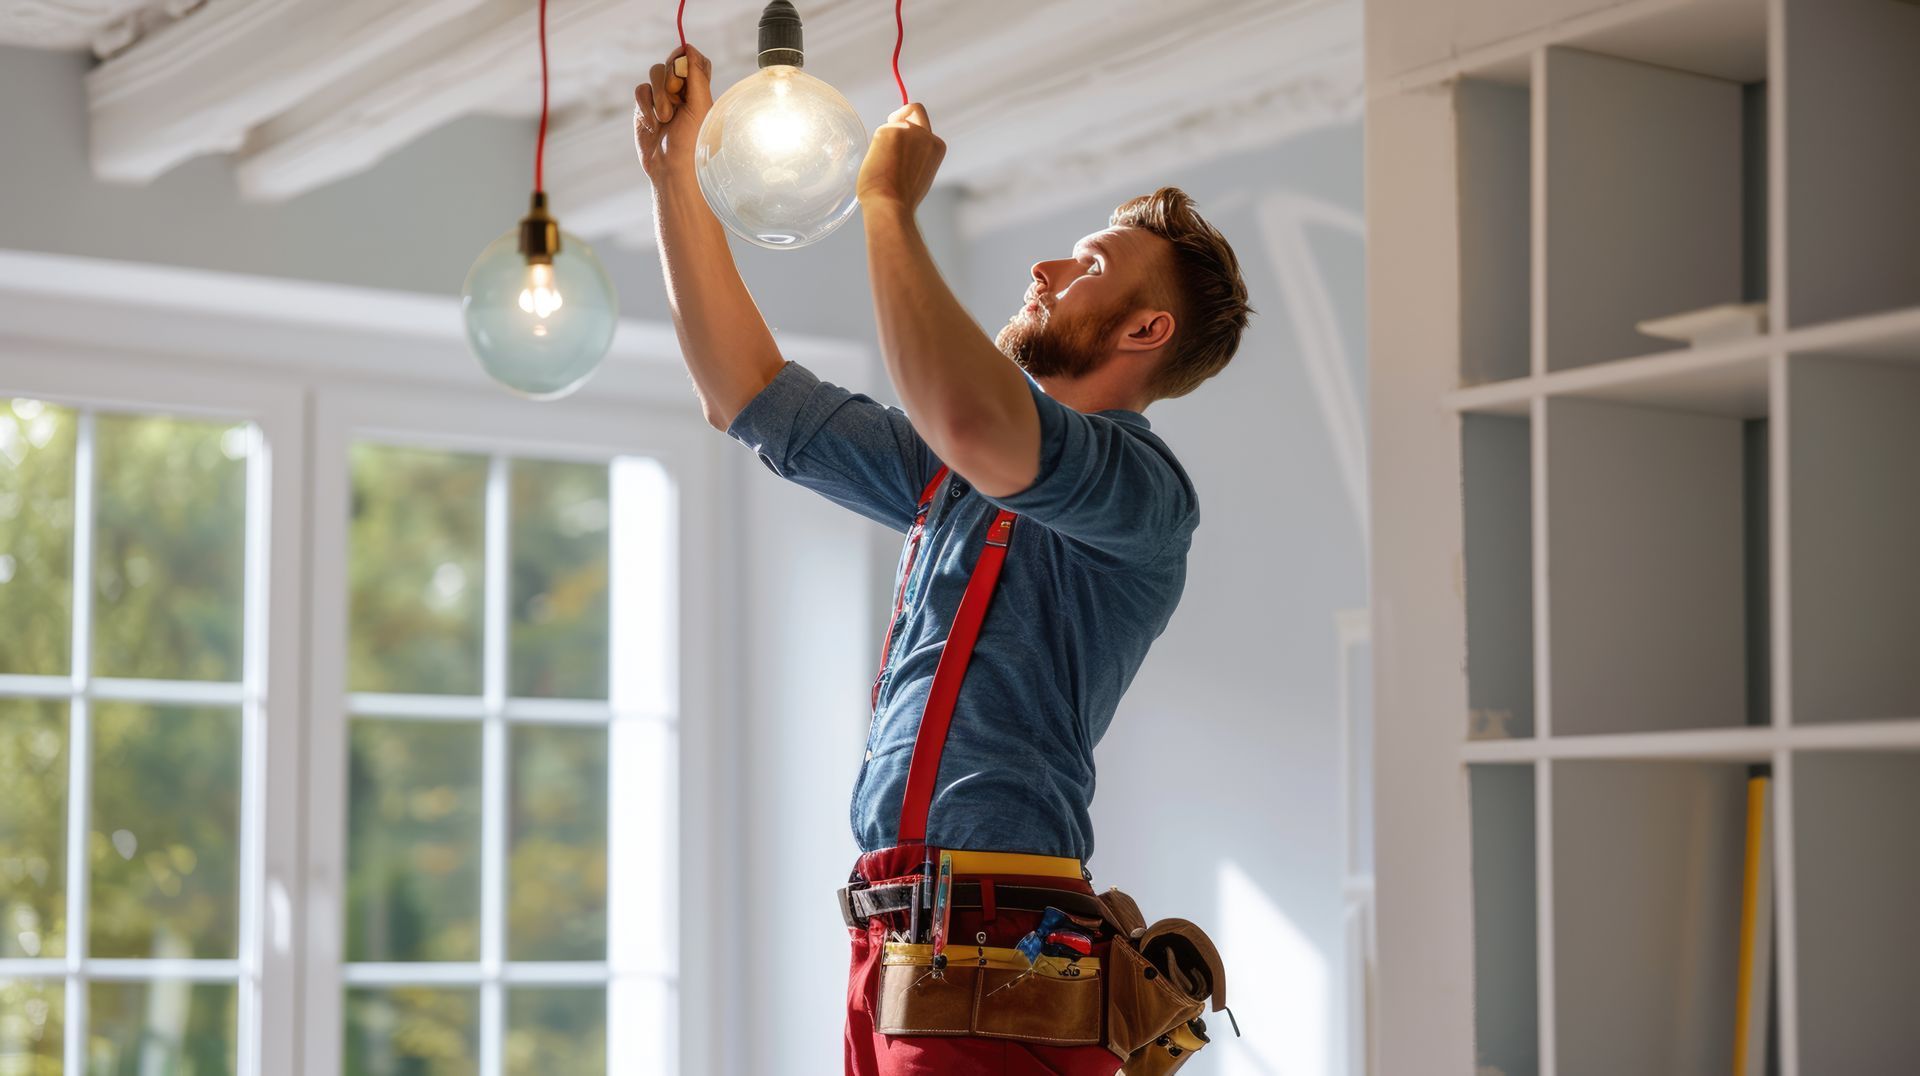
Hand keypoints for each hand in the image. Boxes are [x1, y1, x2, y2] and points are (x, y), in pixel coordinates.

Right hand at [634, 44, 713, 181]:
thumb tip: (689, 47)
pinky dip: (645, 106)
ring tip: (665, 119)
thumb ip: (696, 76)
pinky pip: (640, 91)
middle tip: (676, 96)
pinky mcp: (645, 109)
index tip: (683, 65)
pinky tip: (652, 124)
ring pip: (654, 74)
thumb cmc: (693, 142)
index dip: (687, 58)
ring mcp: (662, 99)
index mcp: (701, 92)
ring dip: (659, 95)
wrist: (672, 170)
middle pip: (672, 63)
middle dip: (671, 78)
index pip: (694, 61)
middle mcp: (682, 93)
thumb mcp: (700, 106)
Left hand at [857, 103, 945, 211]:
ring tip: (883, 165)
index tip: (902, 130)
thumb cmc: (901, 197)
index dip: (913, 124)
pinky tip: (878, 164)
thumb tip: (902, 150)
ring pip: (894, 121)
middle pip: (914, 110)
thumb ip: (916, 155)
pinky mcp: (891, 131)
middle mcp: (926, 134)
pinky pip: (879, 132)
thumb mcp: (919, 173)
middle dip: (900, 115)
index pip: (925, 125)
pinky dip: (876, 146)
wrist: (891, 204)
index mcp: (936, 146)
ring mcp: (909, 131)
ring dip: (885, 137)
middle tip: (888, 135)